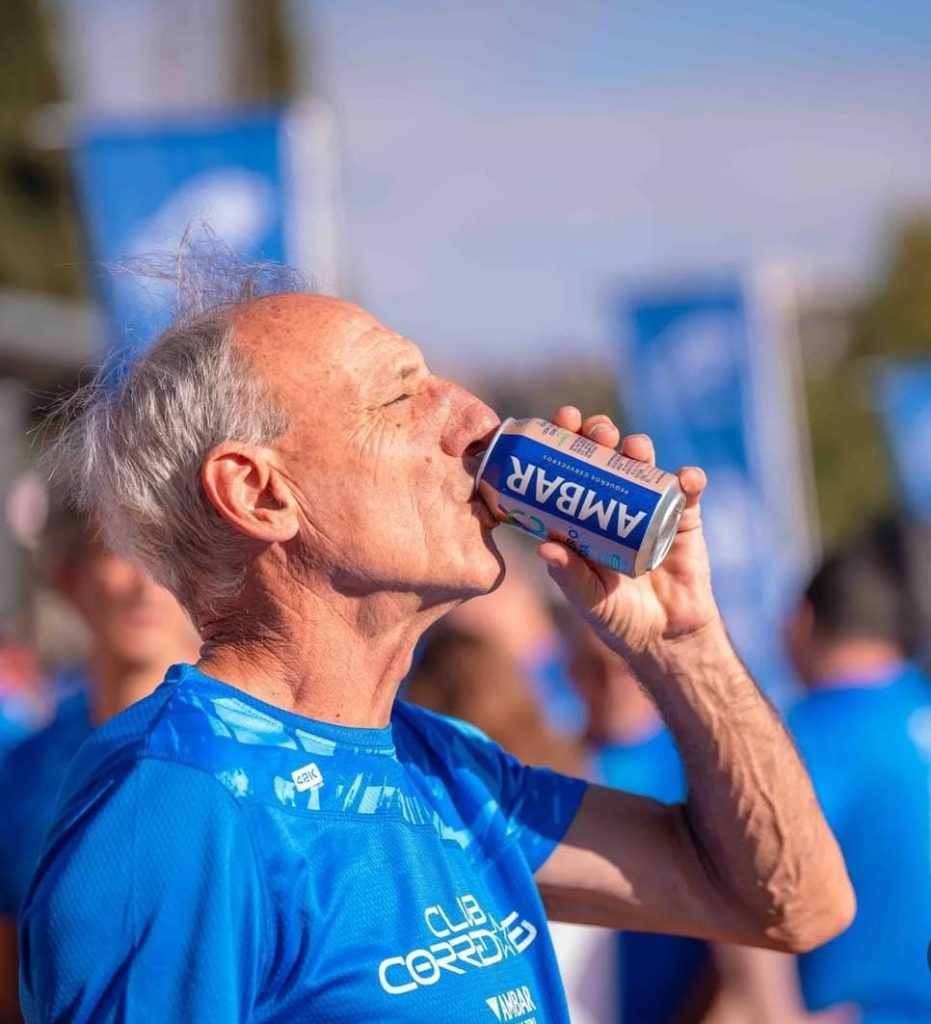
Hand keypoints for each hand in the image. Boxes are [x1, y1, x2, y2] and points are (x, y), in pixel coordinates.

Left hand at [538, 406, 720, 655]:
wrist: (667, 638)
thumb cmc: (617, 617)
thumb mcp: (589, 598)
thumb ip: (570, 576)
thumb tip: (544, 549)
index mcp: (583, 514)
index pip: (570, 467)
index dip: (564, 441)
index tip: (559, 422)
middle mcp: (615, 501)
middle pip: (606, 456)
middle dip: (600, 435)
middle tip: (596, 431)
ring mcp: (650, 506)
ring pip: (644, 465)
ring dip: (639, 448)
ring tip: (634, 447)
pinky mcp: (684, 518)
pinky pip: (687, 492)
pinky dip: (688, 480)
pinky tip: (685, 478)